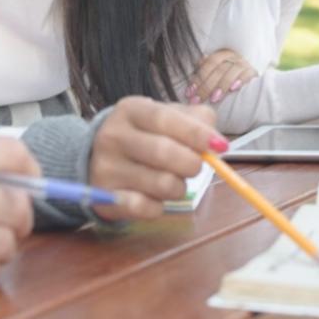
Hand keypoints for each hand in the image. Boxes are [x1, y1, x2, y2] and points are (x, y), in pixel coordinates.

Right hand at [88, 97, 222, 220]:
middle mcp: (113, 136)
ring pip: (161, 184)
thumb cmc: (145, 134)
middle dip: (191, 164)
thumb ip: (196, 121)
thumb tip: (217, 143)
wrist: (98, 156)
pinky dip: (159, 206)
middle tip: (195, 167)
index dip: (196, 134)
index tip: (220, 147)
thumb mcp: (167, 117)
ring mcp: (105, 167)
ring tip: (172, 180)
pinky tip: (153, 197)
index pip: (165, 119)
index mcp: (131, 110)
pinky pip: (147, 208)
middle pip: (163, 152)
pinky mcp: (105, 198)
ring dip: (179, 187)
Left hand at [187, 48, 257, 103]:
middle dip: (206, 86)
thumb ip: (203, 73)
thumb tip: (191, 78)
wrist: (249, 83)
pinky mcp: (253, 71)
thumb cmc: (226, 78)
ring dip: (221, 86)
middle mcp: (232, 56)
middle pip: (218, 69)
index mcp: (221, 54)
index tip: (190, 93)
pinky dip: (240, 80)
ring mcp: (243, 63)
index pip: (208, 63)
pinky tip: (234, 89)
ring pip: (231, 72)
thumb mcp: (213, 74)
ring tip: (213, 99)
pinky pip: (247, 74)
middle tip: (198, 100)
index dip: (198, 78)